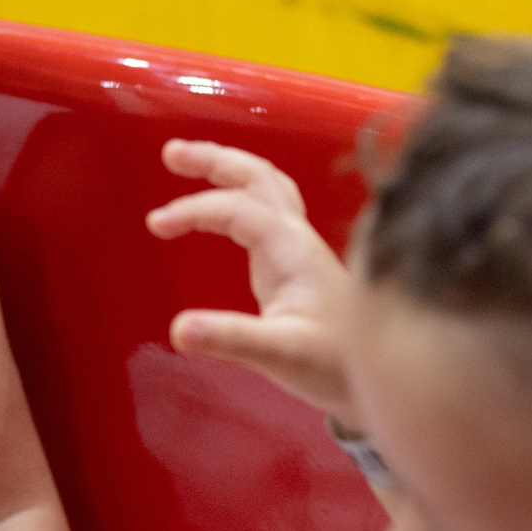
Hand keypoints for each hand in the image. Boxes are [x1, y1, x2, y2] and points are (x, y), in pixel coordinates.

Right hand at [146, 139, 356, 423]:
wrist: (376, 378)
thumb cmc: (333, 366)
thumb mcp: (281, 355)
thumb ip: (232, 339)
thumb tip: (179, 328)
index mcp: (292, 251)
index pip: (237, 209)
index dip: (195, 209)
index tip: (155, 225)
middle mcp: (297, 239)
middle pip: (258, 177)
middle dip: (214, 160)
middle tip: (170, 153)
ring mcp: (298, 247)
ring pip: (265, 187)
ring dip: (227, 169)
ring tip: (185, 162)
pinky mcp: (294, 262)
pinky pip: (264, 209)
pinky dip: (236, 194)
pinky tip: (217, 207)